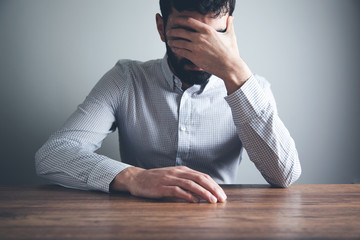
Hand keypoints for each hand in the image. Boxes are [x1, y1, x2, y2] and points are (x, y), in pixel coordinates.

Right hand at [110, 166, 226, 202]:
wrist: (137, 178)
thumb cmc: (156, 180)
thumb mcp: (173, 178)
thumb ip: (186, 183)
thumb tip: (201, 195)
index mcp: (182, 170)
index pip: (202, 176)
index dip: (214, 185)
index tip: (222, 194)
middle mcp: (178, 173)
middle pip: (200, 178)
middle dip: (213, 188)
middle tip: (222, 198)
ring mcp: (169, 179)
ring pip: (190, 184)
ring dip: (203, 192)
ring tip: (212, 200)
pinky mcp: (162, 186)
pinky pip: (177, 190)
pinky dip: (187, 195)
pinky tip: (194, 201)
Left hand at [166, 16, 251, 93]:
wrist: (229, 66)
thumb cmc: (230, 52)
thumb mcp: (230, 36)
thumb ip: (229, 25)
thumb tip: (231, 17)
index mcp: (207, 30)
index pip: (189, 21)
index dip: (179, 20)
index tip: (175, 20)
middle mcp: (200, 37)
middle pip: (181, 31)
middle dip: (173, 31)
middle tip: (169, 31)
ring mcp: (196, 48)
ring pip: (179, 42)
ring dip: (172, 41)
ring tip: (169, 40)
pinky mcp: (194, 57)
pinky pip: (181, 52)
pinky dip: (176, 49)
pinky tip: (173, 48)